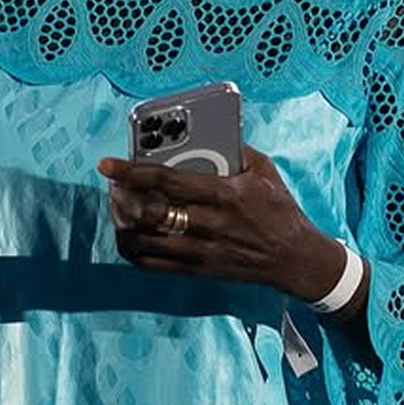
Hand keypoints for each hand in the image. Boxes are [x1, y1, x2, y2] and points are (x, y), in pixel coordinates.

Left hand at [97, 144, 344, 301]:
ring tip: (119, 208)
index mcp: (225, 194)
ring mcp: (202, 252)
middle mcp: (210, 225)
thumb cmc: (280, 210)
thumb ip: (235, 150)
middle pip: (150, 213)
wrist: (295, 259)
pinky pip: (153, 265)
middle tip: (114, 186)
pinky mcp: (199, 271)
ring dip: (124, 224)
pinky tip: (130, 235)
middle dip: (123, 198)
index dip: (133, 171)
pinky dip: (134, 250)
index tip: (108, 164)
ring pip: (145, 242)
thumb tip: (205, 133)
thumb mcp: (264, 171)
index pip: (168, 181)